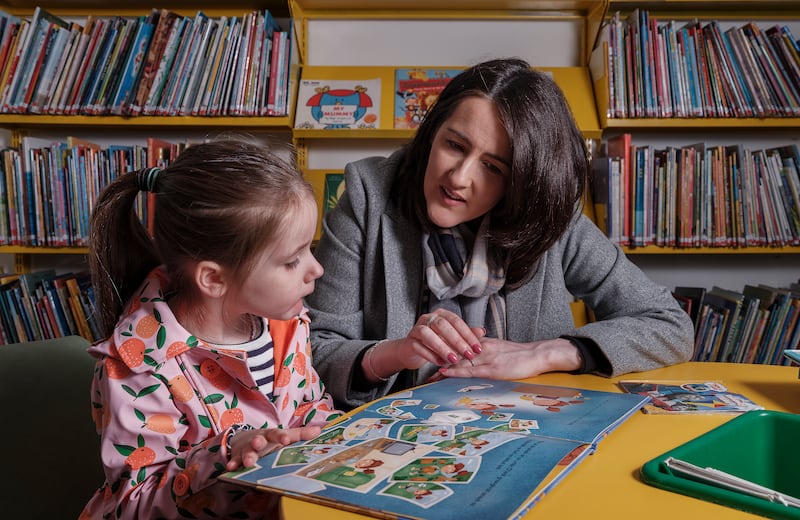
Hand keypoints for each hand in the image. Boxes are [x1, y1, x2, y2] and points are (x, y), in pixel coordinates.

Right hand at [225, 425, 321, 470]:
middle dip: (258, 442)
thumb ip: (301, 435)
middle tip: (258, 444)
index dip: (281, 436)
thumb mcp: (284, 435)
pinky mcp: (237, 457)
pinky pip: (234, 461)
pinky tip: (231, 468)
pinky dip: (232, 464)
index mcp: (271, 435)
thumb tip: (319, 430)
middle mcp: (258, 440)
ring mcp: (247, 449)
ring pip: (246, 452)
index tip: (286, 440)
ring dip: (246, 456)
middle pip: (258, 440)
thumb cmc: (270, 439)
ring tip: (248, 462)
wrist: (244, 439)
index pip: (277, 434)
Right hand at [364, 310, 484, 381]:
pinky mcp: (409, 341)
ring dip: (442, 347)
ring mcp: (417, 328)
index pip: (456, 321)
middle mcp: (428, 318)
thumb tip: (482, 331)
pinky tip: (440, 363)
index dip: (468, 334)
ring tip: (454, 360)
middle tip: (468, 355)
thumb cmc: (436, 342)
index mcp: (441, 314)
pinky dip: (430, 355)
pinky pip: (419, 346)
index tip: (478, 348)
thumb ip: (466, 334)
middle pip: (442, 325)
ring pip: (428, 334)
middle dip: (457, 341)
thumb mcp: (452, 339)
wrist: (412, 350)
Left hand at [433, 337, 581, 380]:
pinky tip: (444, 372)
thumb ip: (490, 353)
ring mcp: (486, 359)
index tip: (432, 357)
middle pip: (455, 354)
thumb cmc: (524, 356)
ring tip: (427, 375)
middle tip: (423, 366)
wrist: (540, 354)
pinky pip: (470, 370)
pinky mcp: (492, 368)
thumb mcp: (504, 351)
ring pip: (459, 362)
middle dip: (438, 360)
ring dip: (442, 367)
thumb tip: (478, 357)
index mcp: (484, 345)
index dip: (446, 352)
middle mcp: (481, 350)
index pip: (460, 348)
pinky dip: (456, 371)